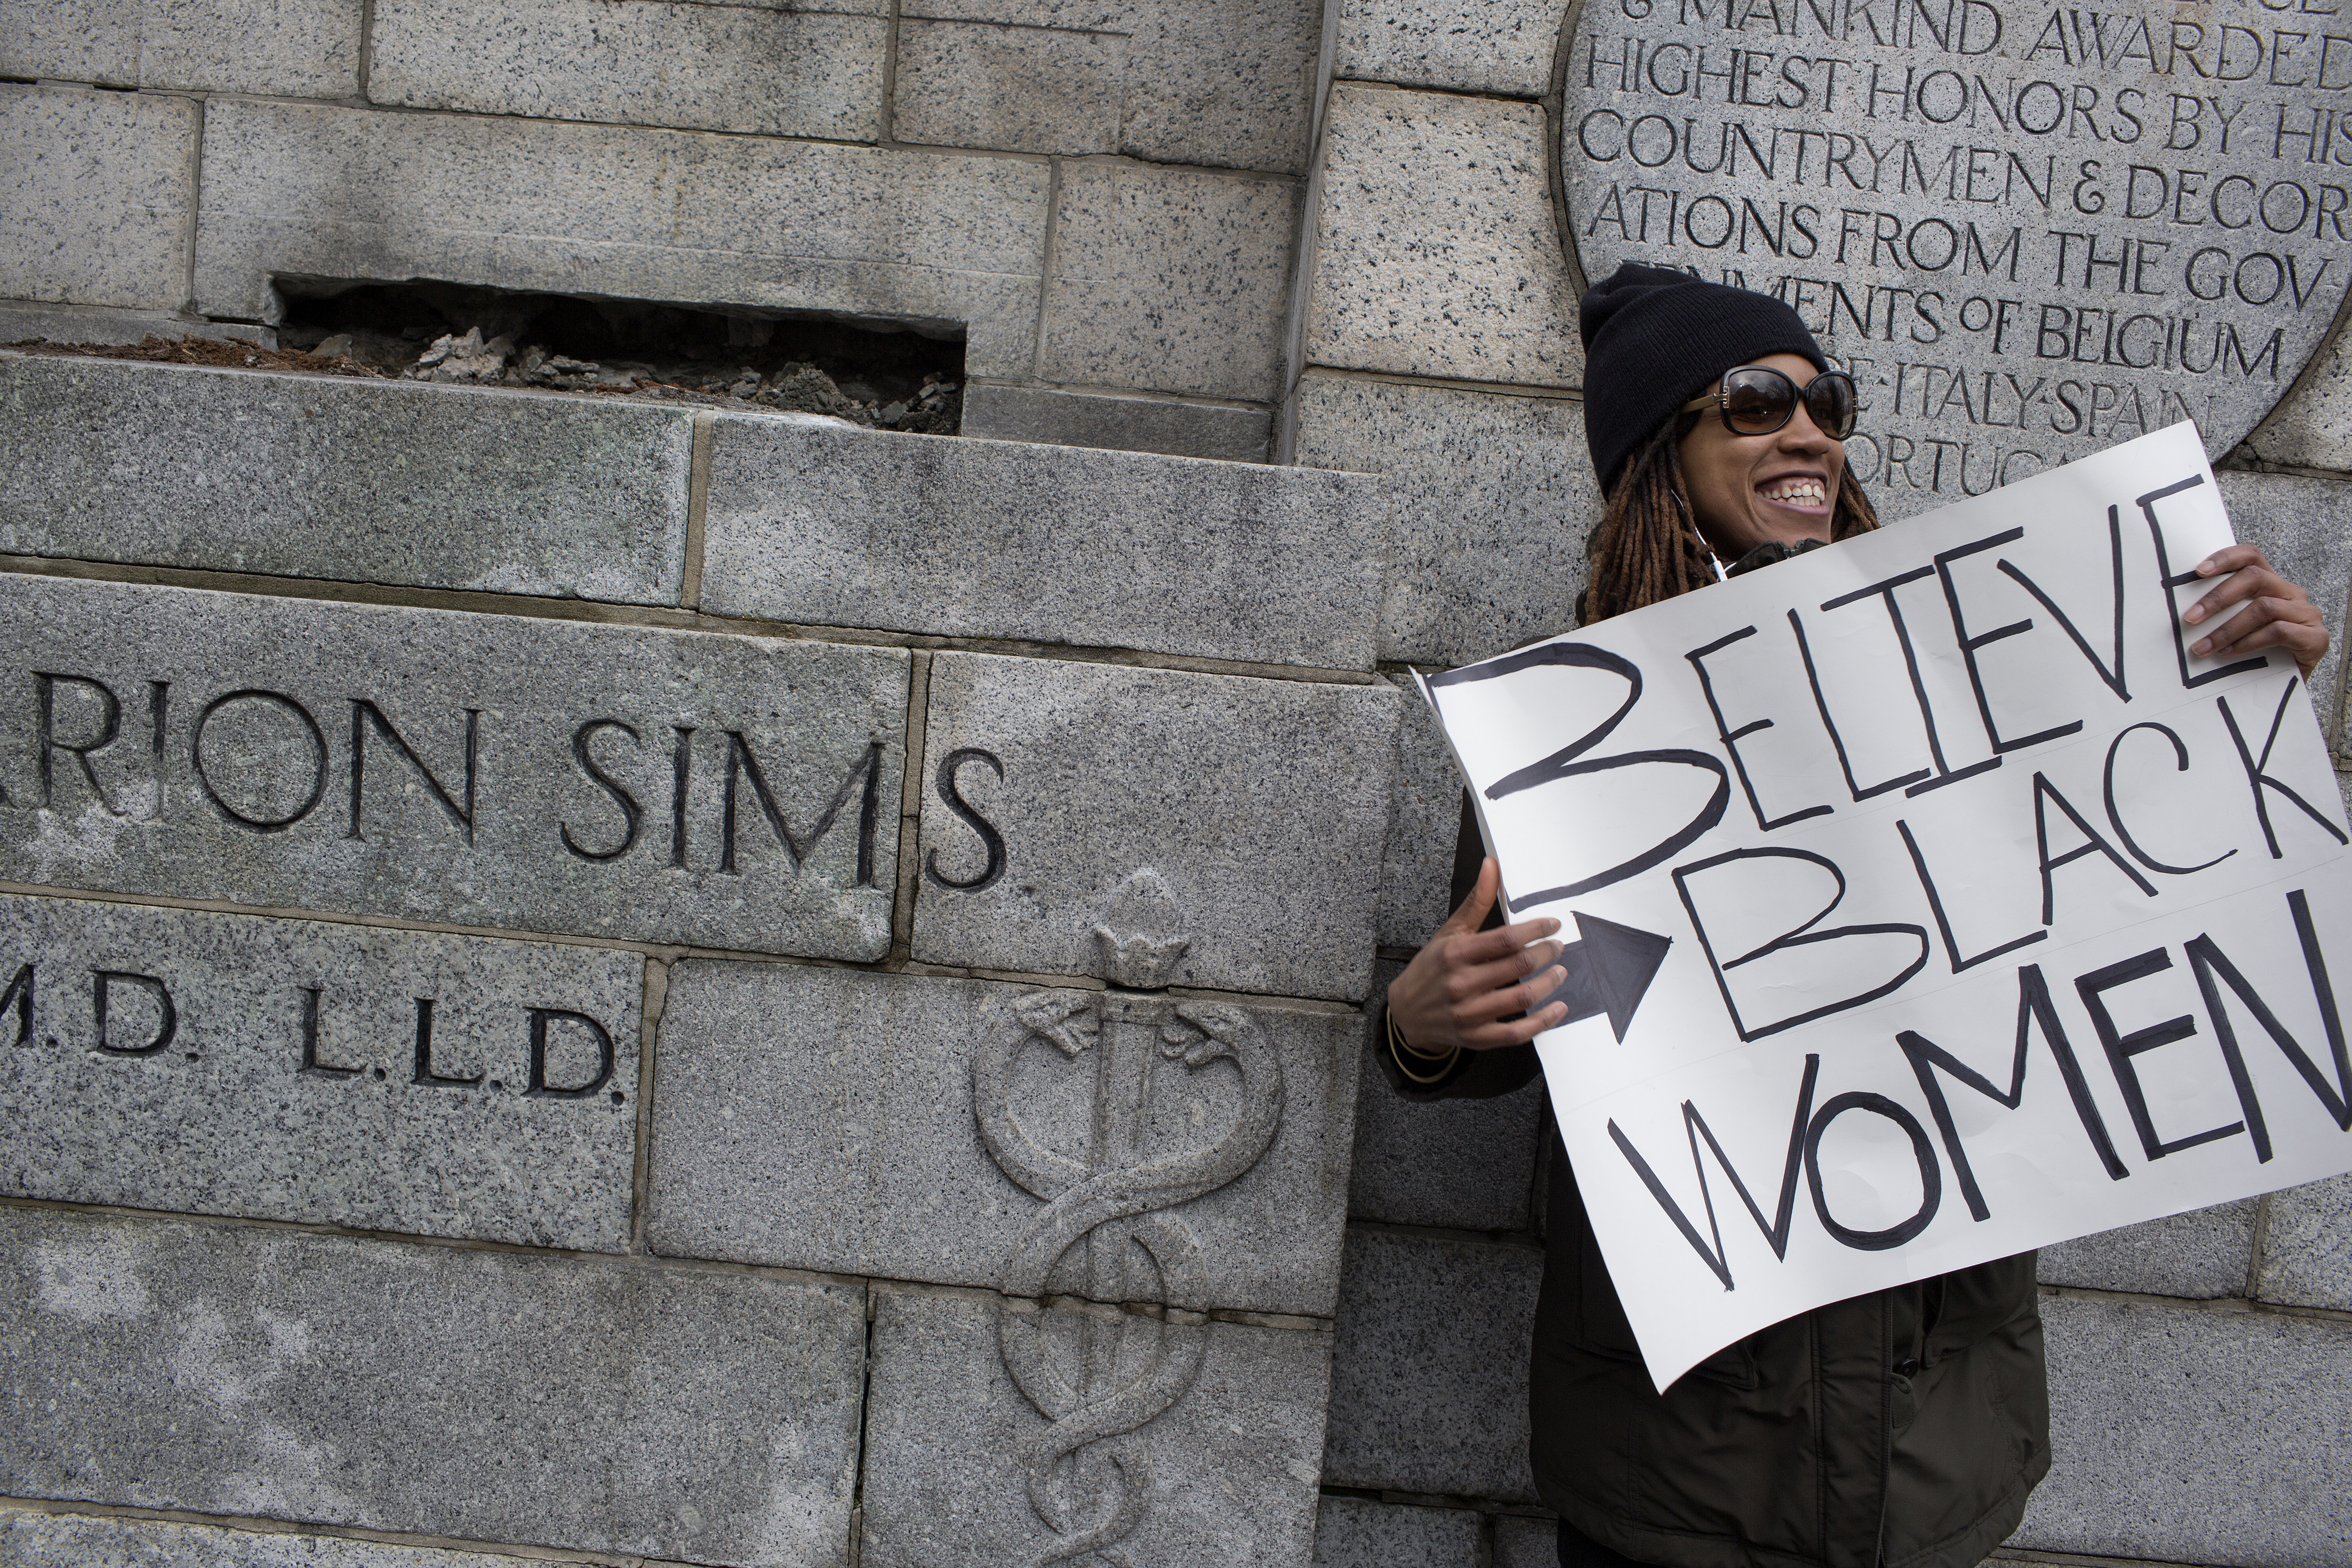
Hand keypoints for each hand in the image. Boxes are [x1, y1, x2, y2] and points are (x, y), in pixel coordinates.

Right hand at [1386, 858, 1570, 1053]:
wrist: (1407, 1012)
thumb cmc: (1432, 967)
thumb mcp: (1450, 932)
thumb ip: (1476, 901)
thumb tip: (1492, 864)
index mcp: (1455, 954)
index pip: (1505, 939)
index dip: (1535, 930)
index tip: (1553, 925)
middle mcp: (1461, 984)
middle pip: (1518, 965)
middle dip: (1546, 953)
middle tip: (1558, 947)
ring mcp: (1468, 1013)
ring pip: (1522, 998)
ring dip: (1549, 983)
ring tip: (1560, 971)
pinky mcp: (1476, 1037)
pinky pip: (1517, 1033)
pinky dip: (1543, 1022)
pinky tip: (1559, 1008)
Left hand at [2183, 544, 2330, 679]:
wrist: (2287, 685)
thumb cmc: (2257, 653)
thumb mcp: (2236, 628)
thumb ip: (2221, 613)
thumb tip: (2183, 611)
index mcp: (2271, 584)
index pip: (2251, 556)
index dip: (2226, 558)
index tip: (2199, 571)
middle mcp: (2291, 593)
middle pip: (2254, 578)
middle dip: (2218, 598)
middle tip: (2190, 618)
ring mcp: (2306, 614)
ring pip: (2263, 607)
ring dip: (2227, 629)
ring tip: (2202, 647)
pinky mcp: (2315, 637)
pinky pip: (2278, 631)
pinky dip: (2248, 642)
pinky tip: (2228, 653)